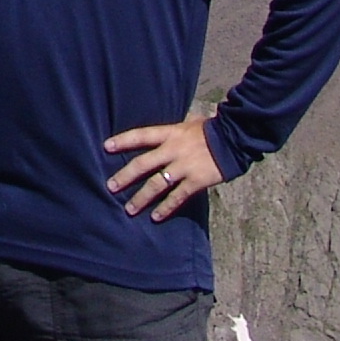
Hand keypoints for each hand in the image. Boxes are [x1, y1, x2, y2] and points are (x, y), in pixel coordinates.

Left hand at [103, 116, 219, 221]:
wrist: (234, 140)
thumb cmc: (211, 130)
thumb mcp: (190, 123)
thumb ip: (174, 130)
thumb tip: (162, 133)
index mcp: (170, 133)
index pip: (141, 135)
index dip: (123, 140)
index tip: (106, 147)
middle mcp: (173, 150)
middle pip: (143, 164)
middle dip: (125, 176)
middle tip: (111, 187)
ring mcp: (184, 167)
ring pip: (156, 184)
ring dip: (141, 198)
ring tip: (129, 209)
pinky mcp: (195, 181)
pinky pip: (177, 197)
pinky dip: (165, 208)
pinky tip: (155, 217)